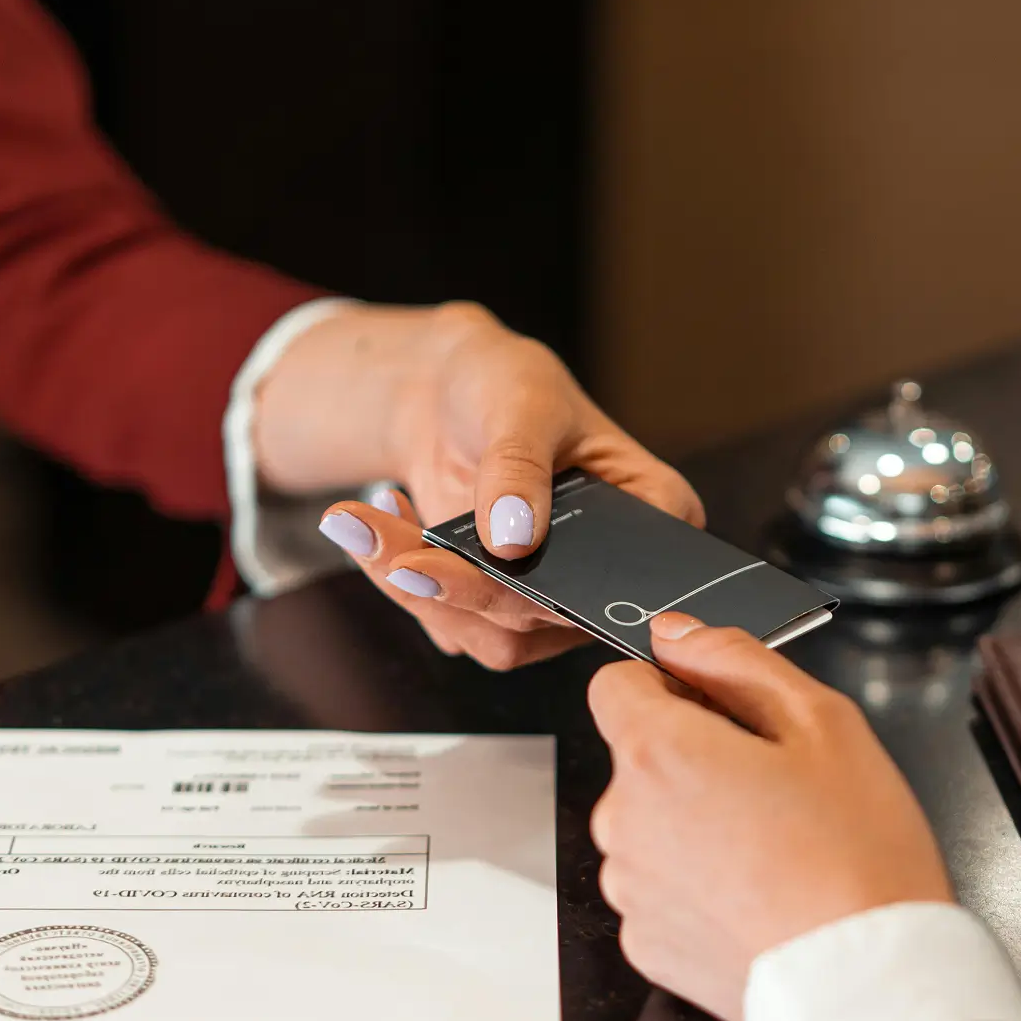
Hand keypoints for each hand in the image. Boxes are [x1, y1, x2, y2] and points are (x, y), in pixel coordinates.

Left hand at [251, 302, 702, 669]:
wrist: (445, 393)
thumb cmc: (506, 382)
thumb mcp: (522, 402)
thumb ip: (519, 467)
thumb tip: (514, 540)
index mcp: (654, 512)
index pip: (625, 577)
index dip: (560, 586)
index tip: (492, 561)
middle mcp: (609, 570)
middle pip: (546, 616)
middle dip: (462, 587)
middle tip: (398, 554)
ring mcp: (552, 597)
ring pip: (493, 638)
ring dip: (420, 591)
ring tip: (366, 525)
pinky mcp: (497, 608)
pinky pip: (452, 625)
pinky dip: (404, 585)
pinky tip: (381, 526)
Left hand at [587, 613, 952, 1020]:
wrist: (868, 983)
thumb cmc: (857, 854)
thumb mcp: (820, 721)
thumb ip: (735, 659)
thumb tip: (675, 633)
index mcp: (657, 752)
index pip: (615, 684)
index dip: (668, 686)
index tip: (718, 710)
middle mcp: (622, 818)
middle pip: (637, 758)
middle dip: (691, 758)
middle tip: (774, 789)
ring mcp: (628, 886)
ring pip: (647, 823)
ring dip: (691, 823)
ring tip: (772, 850)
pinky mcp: (643, 942)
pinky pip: (658, 887)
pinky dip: (694, 884)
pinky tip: (756, 896)